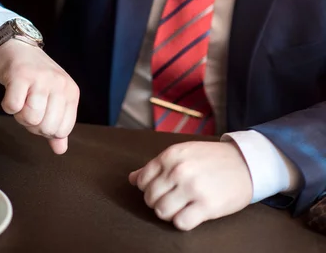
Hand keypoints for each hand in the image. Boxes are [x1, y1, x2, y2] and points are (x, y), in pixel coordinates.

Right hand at [0, 40, 79, 154]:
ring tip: (20, 99)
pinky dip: (8, 105)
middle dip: (32, 123)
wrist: (17, 46)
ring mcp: (41, 79)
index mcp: (71, 92)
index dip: (46, 130)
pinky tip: (11, 93)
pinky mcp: (20, 75)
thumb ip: (58, 124)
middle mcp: (59, 84)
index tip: (40, 114)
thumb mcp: (54, 98)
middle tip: (28, 105)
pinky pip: (13, 106)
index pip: (62, 130)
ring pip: (30, 118)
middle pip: (46, 127)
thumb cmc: (36, 76)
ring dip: (19, 114)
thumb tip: (61, 150)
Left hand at [129, 141, 252, 230]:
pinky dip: (182, 221)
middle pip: (150, 198)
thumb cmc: (211, 158)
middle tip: (172, 199)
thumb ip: (156, 165)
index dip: (148, 188)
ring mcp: (192, 188)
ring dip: (169, 213)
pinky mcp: (206, 206)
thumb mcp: (182, 153)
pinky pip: (180, 223)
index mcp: (171, 155)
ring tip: (181, 206)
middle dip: (158, 202)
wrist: (244, 162)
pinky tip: (191, 213)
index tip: (161, 189)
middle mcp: (178, 170)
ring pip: (162, 212)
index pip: (142, 181)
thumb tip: (132, 178)